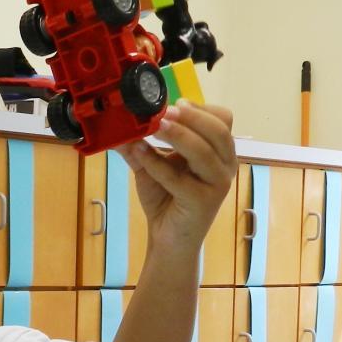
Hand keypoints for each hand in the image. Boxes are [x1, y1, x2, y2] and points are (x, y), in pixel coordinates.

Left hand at [118, 100, 236, 254]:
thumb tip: (117, 125)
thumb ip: (138, 145)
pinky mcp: (203, 202)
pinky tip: (141, 155)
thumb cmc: (166, 198)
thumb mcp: (151, 165)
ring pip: (203, 152)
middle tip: (164, 112)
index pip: (223, 120)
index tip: (174, 104)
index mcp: (219, 151)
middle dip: (191, 117)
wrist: (168, 237)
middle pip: (219, 131)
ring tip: (155, 128)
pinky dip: (158, 164)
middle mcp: (225, 165)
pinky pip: (180, 179)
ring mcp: (217, 184)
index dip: (200, 109)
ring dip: (178, 135)